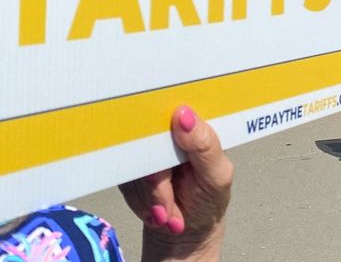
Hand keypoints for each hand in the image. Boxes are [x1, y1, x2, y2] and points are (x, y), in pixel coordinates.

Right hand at [119, 106, 232, 261]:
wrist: (188, 230)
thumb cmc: (208, 199)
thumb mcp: (217, 175)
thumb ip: (204, 145)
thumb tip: (185, 114)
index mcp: (194, 124)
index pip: (169, 111)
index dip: (160, 137)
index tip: (164, 171)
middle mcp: (167, 131)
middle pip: (144, 140)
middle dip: (155, 184)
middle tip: (168, 210)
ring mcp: (145, 148)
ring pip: (132, 165)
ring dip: (149, 197)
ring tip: (169, 212)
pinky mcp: (129, 164)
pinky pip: (123, 180)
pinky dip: (139, 201)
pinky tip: (156, 211)